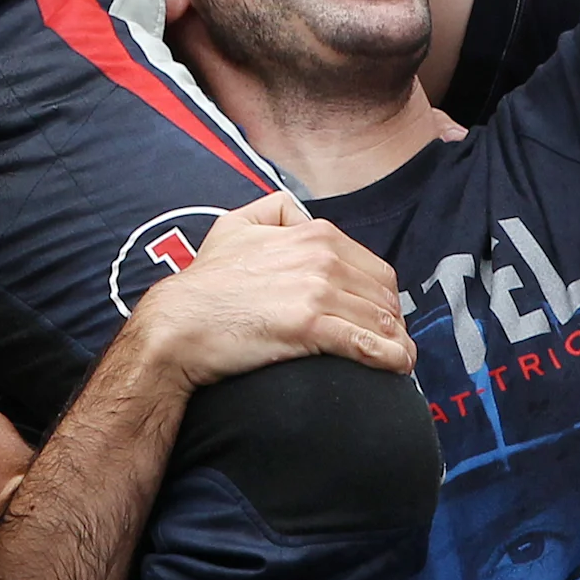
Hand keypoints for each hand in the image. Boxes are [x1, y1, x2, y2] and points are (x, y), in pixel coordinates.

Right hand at [130, 192, 413, 390]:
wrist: (180, 323)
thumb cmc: (207, 282)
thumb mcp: (235, 225)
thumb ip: (275, 210)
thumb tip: (301, 216)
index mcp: (314, 234)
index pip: (374, 268)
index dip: (382, 297)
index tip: (380, 319)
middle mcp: (322, 258)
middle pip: (383, 295)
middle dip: (392, 322)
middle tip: (389, 344)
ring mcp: (316, 292)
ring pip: (380, 321)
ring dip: (397, 343)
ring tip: (399, 362)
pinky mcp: (309, 326)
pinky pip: (366, 344)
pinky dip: (390, 357)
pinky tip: (397, 368)